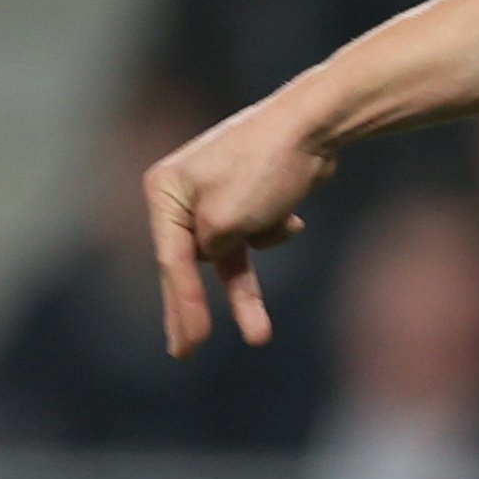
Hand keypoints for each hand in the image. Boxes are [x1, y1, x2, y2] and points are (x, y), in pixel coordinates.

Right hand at [148, 95, 337, 354]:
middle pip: (189, 264)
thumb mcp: (228, 222)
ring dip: (245, 291)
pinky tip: (292, 216)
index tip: (191, 344)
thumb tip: (215, 256)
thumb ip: (211, 250)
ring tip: (258, 336)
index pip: (171, 260)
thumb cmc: (265, 168)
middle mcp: (183, 193)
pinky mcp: (248, 199)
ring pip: (228, 258)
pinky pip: (254, 236)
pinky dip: (273, 234)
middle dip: (193, 308)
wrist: (314, 127)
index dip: (182, 306)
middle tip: (184, 352)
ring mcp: (216, 196)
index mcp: (165, 190)